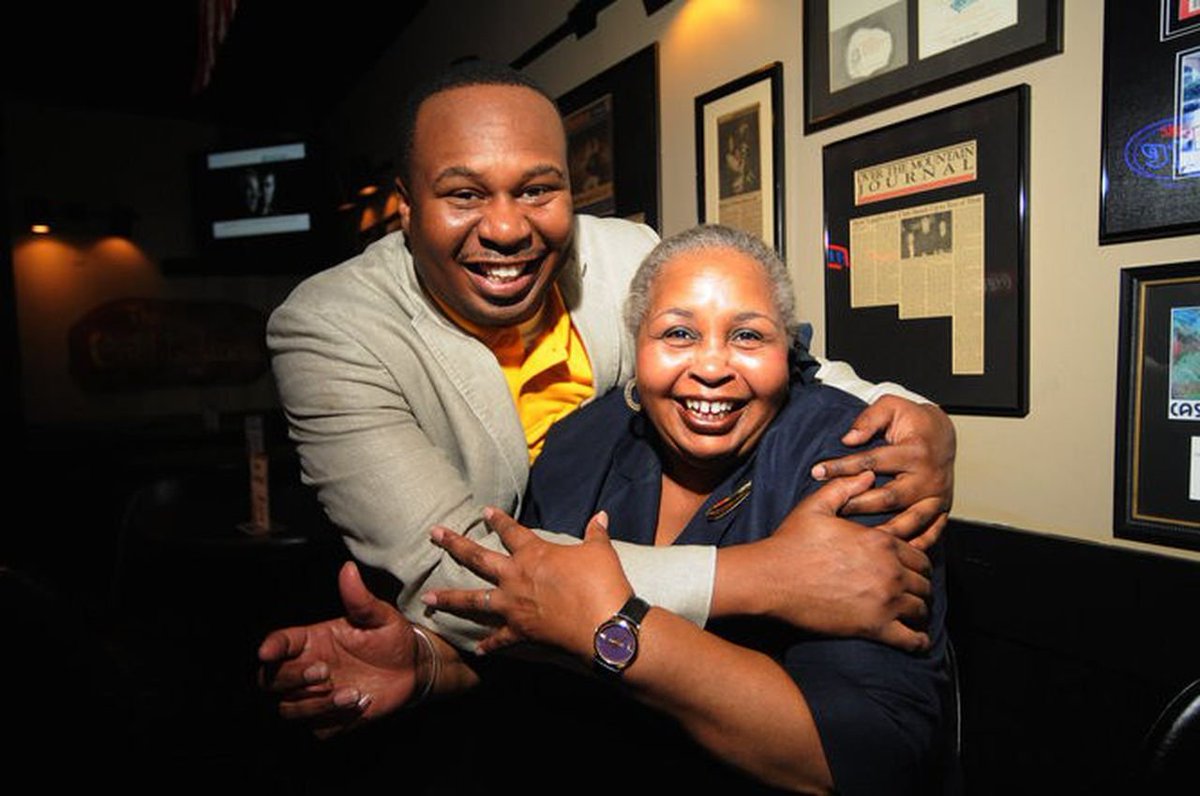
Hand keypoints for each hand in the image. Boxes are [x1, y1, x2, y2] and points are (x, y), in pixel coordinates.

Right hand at [257, 561, 424, 738]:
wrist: (413, 668)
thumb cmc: (391, 637)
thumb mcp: (380, 616)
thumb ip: (360, 598)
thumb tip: (348, 569)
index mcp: (312, 640)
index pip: (279, 643)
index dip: (271, 647)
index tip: (268, 651)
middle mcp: (308, 668)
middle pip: (271, 680)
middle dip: (291, 678)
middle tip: (324, 672)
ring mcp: (316, 696)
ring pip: (289, 709)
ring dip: (315, 704)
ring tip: (352, 693)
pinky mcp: (331, 720)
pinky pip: (319, 728)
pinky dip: (333, 721)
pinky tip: (360, 705)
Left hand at [422, 507, 630, 657]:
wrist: (603, 624)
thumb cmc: (602, 583)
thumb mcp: (600, 551)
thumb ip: (595, 533)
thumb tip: (601, 515)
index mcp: (534, 554)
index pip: (511, 531)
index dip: (499, 520)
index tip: (485, 511)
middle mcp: (516, 577)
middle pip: (478, 558)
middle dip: (454, 544)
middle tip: (434, 533)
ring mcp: (514, 606)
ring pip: (474, 600)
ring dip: (449, 599)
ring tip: (426, 599)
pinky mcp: (521, 631)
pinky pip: (499, 639)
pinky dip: (489, 644)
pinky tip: (477, 649)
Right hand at [748, 473, 932, 651]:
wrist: (771, 578)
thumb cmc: (791, 542)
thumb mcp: (816, 506)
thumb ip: (845, 487)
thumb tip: (868, 476)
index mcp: (880, 542)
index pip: (921, 553)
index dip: (921, 560)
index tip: (915, 568)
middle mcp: (889, 570)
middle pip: (925, 581)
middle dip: (920, 586)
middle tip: (912, 591)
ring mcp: (884, 600)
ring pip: (922, 608)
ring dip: (919, 611)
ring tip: (912, 614)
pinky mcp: (874, 627)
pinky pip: (912, 639)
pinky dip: (918, 641)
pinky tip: (917, 640)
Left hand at [811, 395, 954, 549]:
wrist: (944, 433)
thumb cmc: (913, 420)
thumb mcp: (891, 406)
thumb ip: (869, 419)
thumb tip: (848, 439)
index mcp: (915, 451)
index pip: (872, 462)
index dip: (842, 467)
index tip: (817, 471)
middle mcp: (929, 477)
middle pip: (888, 498)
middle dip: (856, 505)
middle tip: (831, 511)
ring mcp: (938, 496)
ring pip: (909, 521)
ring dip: (882, 532)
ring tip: (855, 539)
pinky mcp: (943, 509)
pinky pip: (931, 533)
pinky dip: (913, 545)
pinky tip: (891, 551)